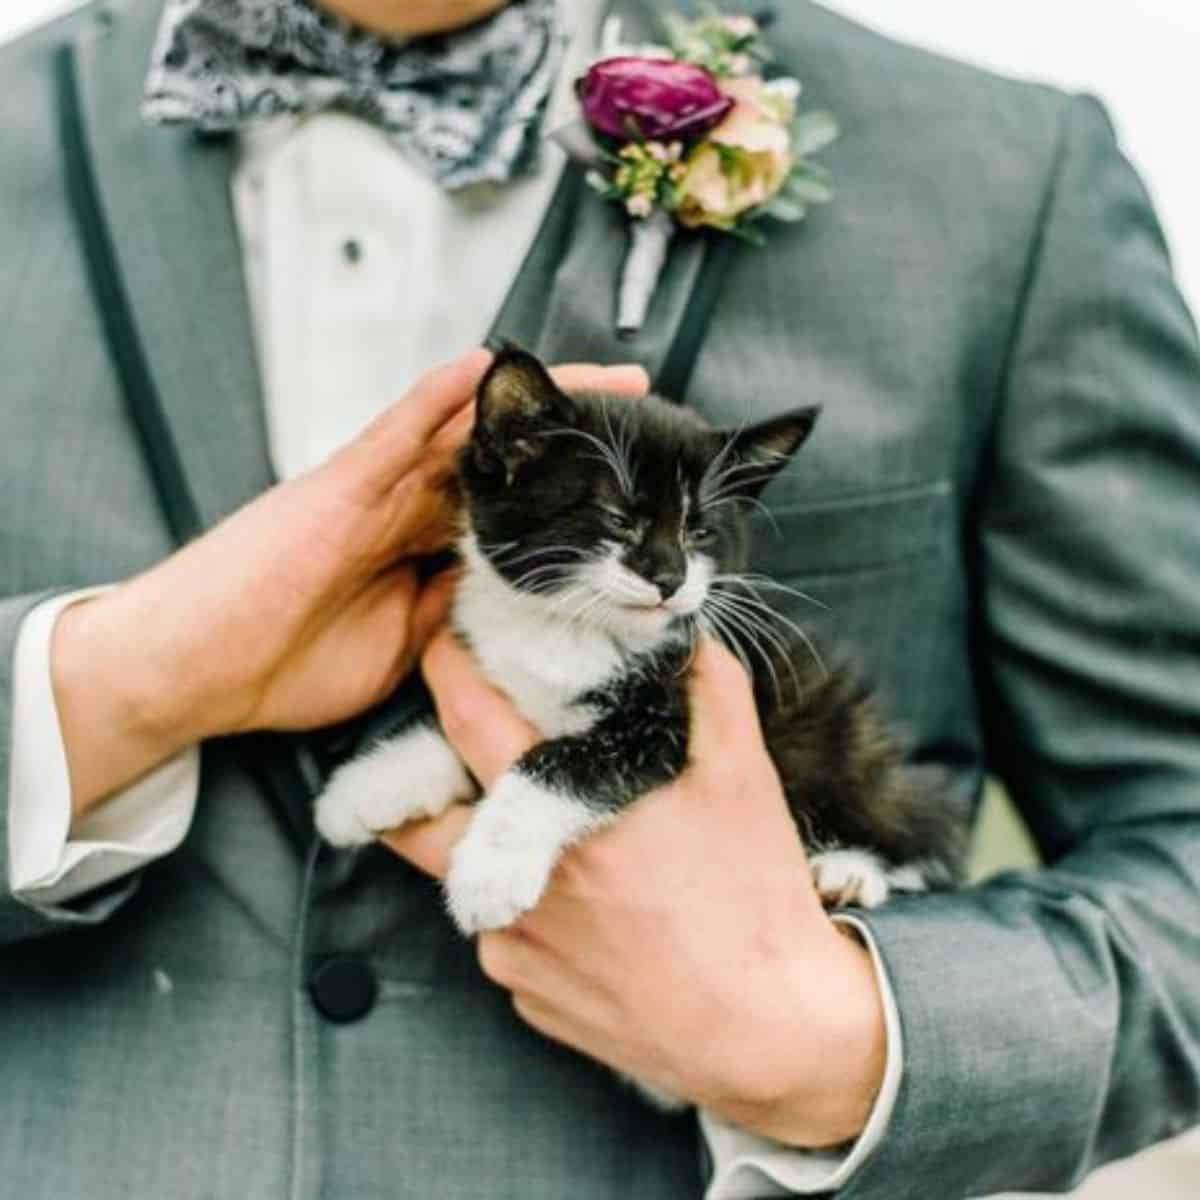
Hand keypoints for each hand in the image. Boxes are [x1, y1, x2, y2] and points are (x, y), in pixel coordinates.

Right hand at [52, 351, 648, 815]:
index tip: (629, 487)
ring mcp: (375, 491)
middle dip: (572, 438)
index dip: (571, 491)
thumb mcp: (403, 646)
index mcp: (423, 548)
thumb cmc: (286, 663)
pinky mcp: (339, 485)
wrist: (201, 669)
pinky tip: (489, 368)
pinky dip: (440, 399)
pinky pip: (397, 431)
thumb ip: (452, 613)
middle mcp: (407, 508)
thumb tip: (506, 598)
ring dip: (531, 402)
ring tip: (602, 380)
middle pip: (504, 458)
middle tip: (639, 412)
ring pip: (465, 430)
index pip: (512, 506)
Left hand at [384, 631, 887, 1147]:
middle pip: (416, 819)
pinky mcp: (528, 996)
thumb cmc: (754, 899)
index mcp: (564, 816)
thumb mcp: (744, 780)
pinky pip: (504, 936)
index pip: (467, 720)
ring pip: (465, 880)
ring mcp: (516, 951)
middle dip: (410, 775)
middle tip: (448, 747)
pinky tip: (582, 907)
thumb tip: (688, 641)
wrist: (768, 1032)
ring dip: (480, 844)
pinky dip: (524, 907)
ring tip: (534, 825)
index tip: (444, 643)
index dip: (444, 668)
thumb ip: (712, 694)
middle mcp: (519, 884)